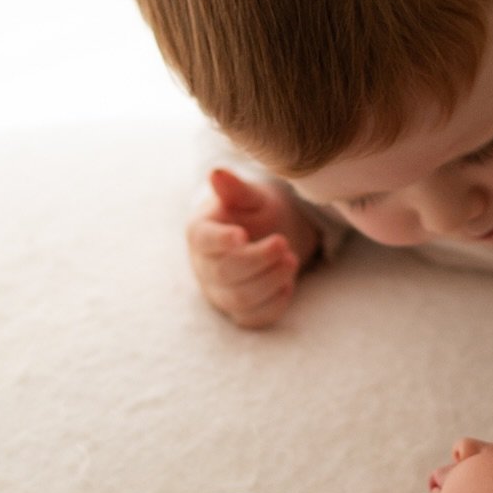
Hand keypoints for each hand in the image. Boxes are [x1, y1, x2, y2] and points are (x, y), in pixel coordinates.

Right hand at [187, 168, 315, 328]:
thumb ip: (235, 188)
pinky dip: (274, 304)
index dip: (220, 240)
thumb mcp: (251, 195)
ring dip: (270, 282)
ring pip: (240, 299)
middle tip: (284, 243)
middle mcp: (205, 266)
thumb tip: (216, 174)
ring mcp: (221, 292)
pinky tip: (289, 285)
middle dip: (258, 260)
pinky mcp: (240, 310)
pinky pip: (253, 318)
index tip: (242, 234)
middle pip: (225, 273)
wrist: (269, 233)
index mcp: (201, 232)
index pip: (203, 241)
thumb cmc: (255, 211)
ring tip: (292, 260)